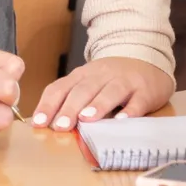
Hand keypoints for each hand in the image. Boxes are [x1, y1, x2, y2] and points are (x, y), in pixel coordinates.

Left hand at [32, 57, 174, 130]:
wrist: (146, 59)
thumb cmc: (111, 79)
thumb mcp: (88, 83)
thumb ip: (71, 99)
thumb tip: (49, 125)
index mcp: (82, 75)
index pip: (61, 88)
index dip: (48, 104)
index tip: (38, 123)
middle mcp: (101, 75)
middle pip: (83, 90)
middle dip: (69, 108)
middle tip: (60, 126)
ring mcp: (124, 81)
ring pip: (109, 92)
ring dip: (96, 105)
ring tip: (85, 119)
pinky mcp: (145, 91)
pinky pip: (138, 102)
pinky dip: (130, 112)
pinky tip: (122, 121)